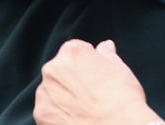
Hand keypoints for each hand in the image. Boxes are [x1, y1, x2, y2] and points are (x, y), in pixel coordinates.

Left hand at [34, 40, 160, 124]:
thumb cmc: (123, 100)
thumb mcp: (120, 70)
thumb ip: (107, 54)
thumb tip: (105, 46)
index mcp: (71, 52)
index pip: (75, 52)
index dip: (88, 66)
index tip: (96, 79)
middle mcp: (53, 68)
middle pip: (60, 71)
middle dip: (72, 81)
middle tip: (90, 97)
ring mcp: (44, 93)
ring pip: (52, 92)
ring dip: (63, 99)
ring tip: (83, 111)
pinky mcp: (41, 115)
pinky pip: (48, 112)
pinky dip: (58, 116)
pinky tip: (75, 121)